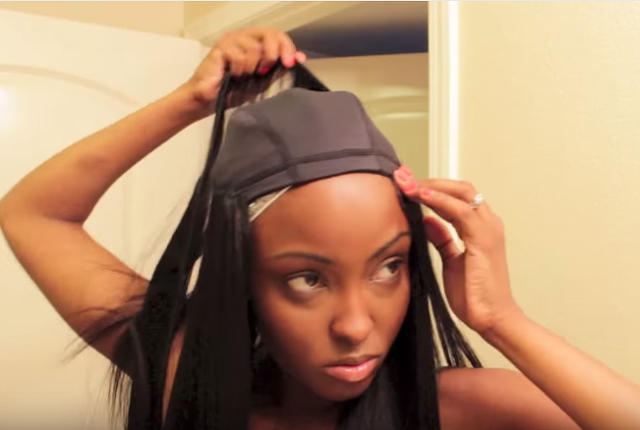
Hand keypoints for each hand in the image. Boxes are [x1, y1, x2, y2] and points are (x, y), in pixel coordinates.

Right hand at [180, 27, 306, 113]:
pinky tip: (233, 75)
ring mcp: (231, 40)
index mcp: (255, 41)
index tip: (292, 62)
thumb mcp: (263, 81)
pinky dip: (239, 70)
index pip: (277, 34)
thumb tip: (298, 58)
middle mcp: (244, 37)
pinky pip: (240, 56)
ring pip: (255, 48)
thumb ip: (278, 68)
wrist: (210, 101)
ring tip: (243, 76)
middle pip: (269, 33)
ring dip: (252, 67)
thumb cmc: (232, 90)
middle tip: (265, 70)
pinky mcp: (221, 47)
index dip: (287, 47)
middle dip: (273, 54)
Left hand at [393, 166, 522, 336]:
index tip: (405, 184)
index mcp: (480, 228)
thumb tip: (426, 220)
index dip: (431, 188)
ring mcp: (488, 230)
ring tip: (407, 184)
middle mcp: (488, 224)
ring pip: (461, 193)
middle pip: (460, 188)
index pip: (455, 197)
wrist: (492, 319)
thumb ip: (442, 238)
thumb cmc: (474, 294)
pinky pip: (461, 212)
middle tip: (403, 178)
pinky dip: (441, 201)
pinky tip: (422, 197)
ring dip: (431, 186)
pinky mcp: (484, 240)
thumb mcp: (451, 260)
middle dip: (430, 180)